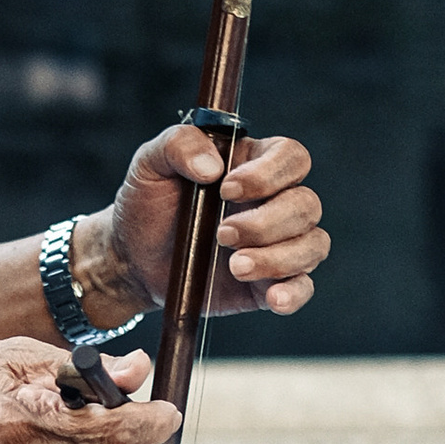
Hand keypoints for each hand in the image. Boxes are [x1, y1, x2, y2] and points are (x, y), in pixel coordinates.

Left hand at [84, 123, 328, 321]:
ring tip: (235, 266)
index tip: (227, 189)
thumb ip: (178, 145)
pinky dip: (294, 293)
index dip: (270, 173)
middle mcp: (274, 202)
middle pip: (306, 205)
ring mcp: (277, 244)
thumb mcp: (150, 163)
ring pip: (312, 245)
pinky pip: (303, 287)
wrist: (132, 258)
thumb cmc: (148, 205)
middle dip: (266, 222)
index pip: (291, 158)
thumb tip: (210, 166)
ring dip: (278, 258)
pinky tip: (273, 298)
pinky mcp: (270, 281)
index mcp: (253, 164)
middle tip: (222, 234)